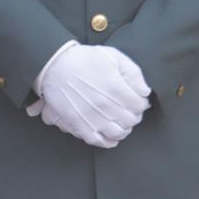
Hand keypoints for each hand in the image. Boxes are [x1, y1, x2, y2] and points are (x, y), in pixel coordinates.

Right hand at [29, 41, 150, 147]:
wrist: (54, 65)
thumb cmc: (84, 59)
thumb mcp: (113, 56)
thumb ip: (133, 73)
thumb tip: (144, 92)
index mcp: (116, 88)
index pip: (140, 105)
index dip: (141, 102)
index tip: (136, 99)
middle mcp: (106, 105)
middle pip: (131, 120)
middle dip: (133, 115)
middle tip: (128, 110)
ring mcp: (92, 116)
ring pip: (118, 133)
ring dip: (123, 129)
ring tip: (119, 122)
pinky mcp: (78, 124)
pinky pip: (98, 140)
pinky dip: (107, 142)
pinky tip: (110, 137)